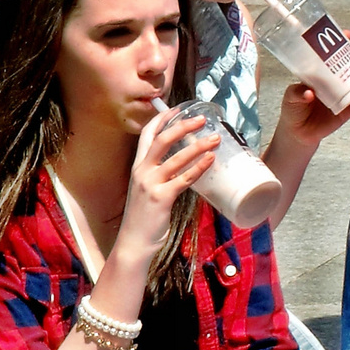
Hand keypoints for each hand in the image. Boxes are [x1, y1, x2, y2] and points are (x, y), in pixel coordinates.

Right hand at [115, 107, 215, 263]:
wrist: (134, 241)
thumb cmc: (145, 215)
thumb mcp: (148, 189)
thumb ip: (161, 175)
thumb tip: (185, 164)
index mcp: (138, 166)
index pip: (147, 135)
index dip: (162, 119)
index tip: (178, 108)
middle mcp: (141, 171)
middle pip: (162, 140)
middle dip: (182, 126)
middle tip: (202, 119)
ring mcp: (150, 183)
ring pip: (176, 157)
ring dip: (198, 146)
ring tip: (216, 139)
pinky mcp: (161, 198)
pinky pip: (183, 178)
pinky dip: (198, 167)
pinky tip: (211, 160)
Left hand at [273, 41, 349, 149]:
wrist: (298, 132)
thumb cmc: (292, 110)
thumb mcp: (290, 97)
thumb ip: (298, 93)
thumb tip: (309, 93)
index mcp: (321, 74)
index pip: (333, 56)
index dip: (341, 44)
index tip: (346, 34)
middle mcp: (335, 82)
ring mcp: (344, 95)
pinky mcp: (348, 110)